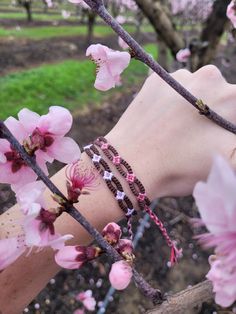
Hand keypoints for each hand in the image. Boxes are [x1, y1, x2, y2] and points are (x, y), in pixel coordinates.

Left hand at [106, 65, 235, 197]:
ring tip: (176, 132)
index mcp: (232, 97)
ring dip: (194, 107)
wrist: (130, 164)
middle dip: (216, 116)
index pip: (235, 109)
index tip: (216, 138)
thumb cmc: (182, 166)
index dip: (228, 126)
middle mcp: (209, 76)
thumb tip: (231, 130)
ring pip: (197, 91)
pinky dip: (172, 102)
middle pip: (221, 98)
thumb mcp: (229, 160)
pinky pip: (173, 89)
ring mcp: (179, 76)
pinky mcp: (155, 80)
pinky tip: (162, 122)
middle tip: (196, 139)